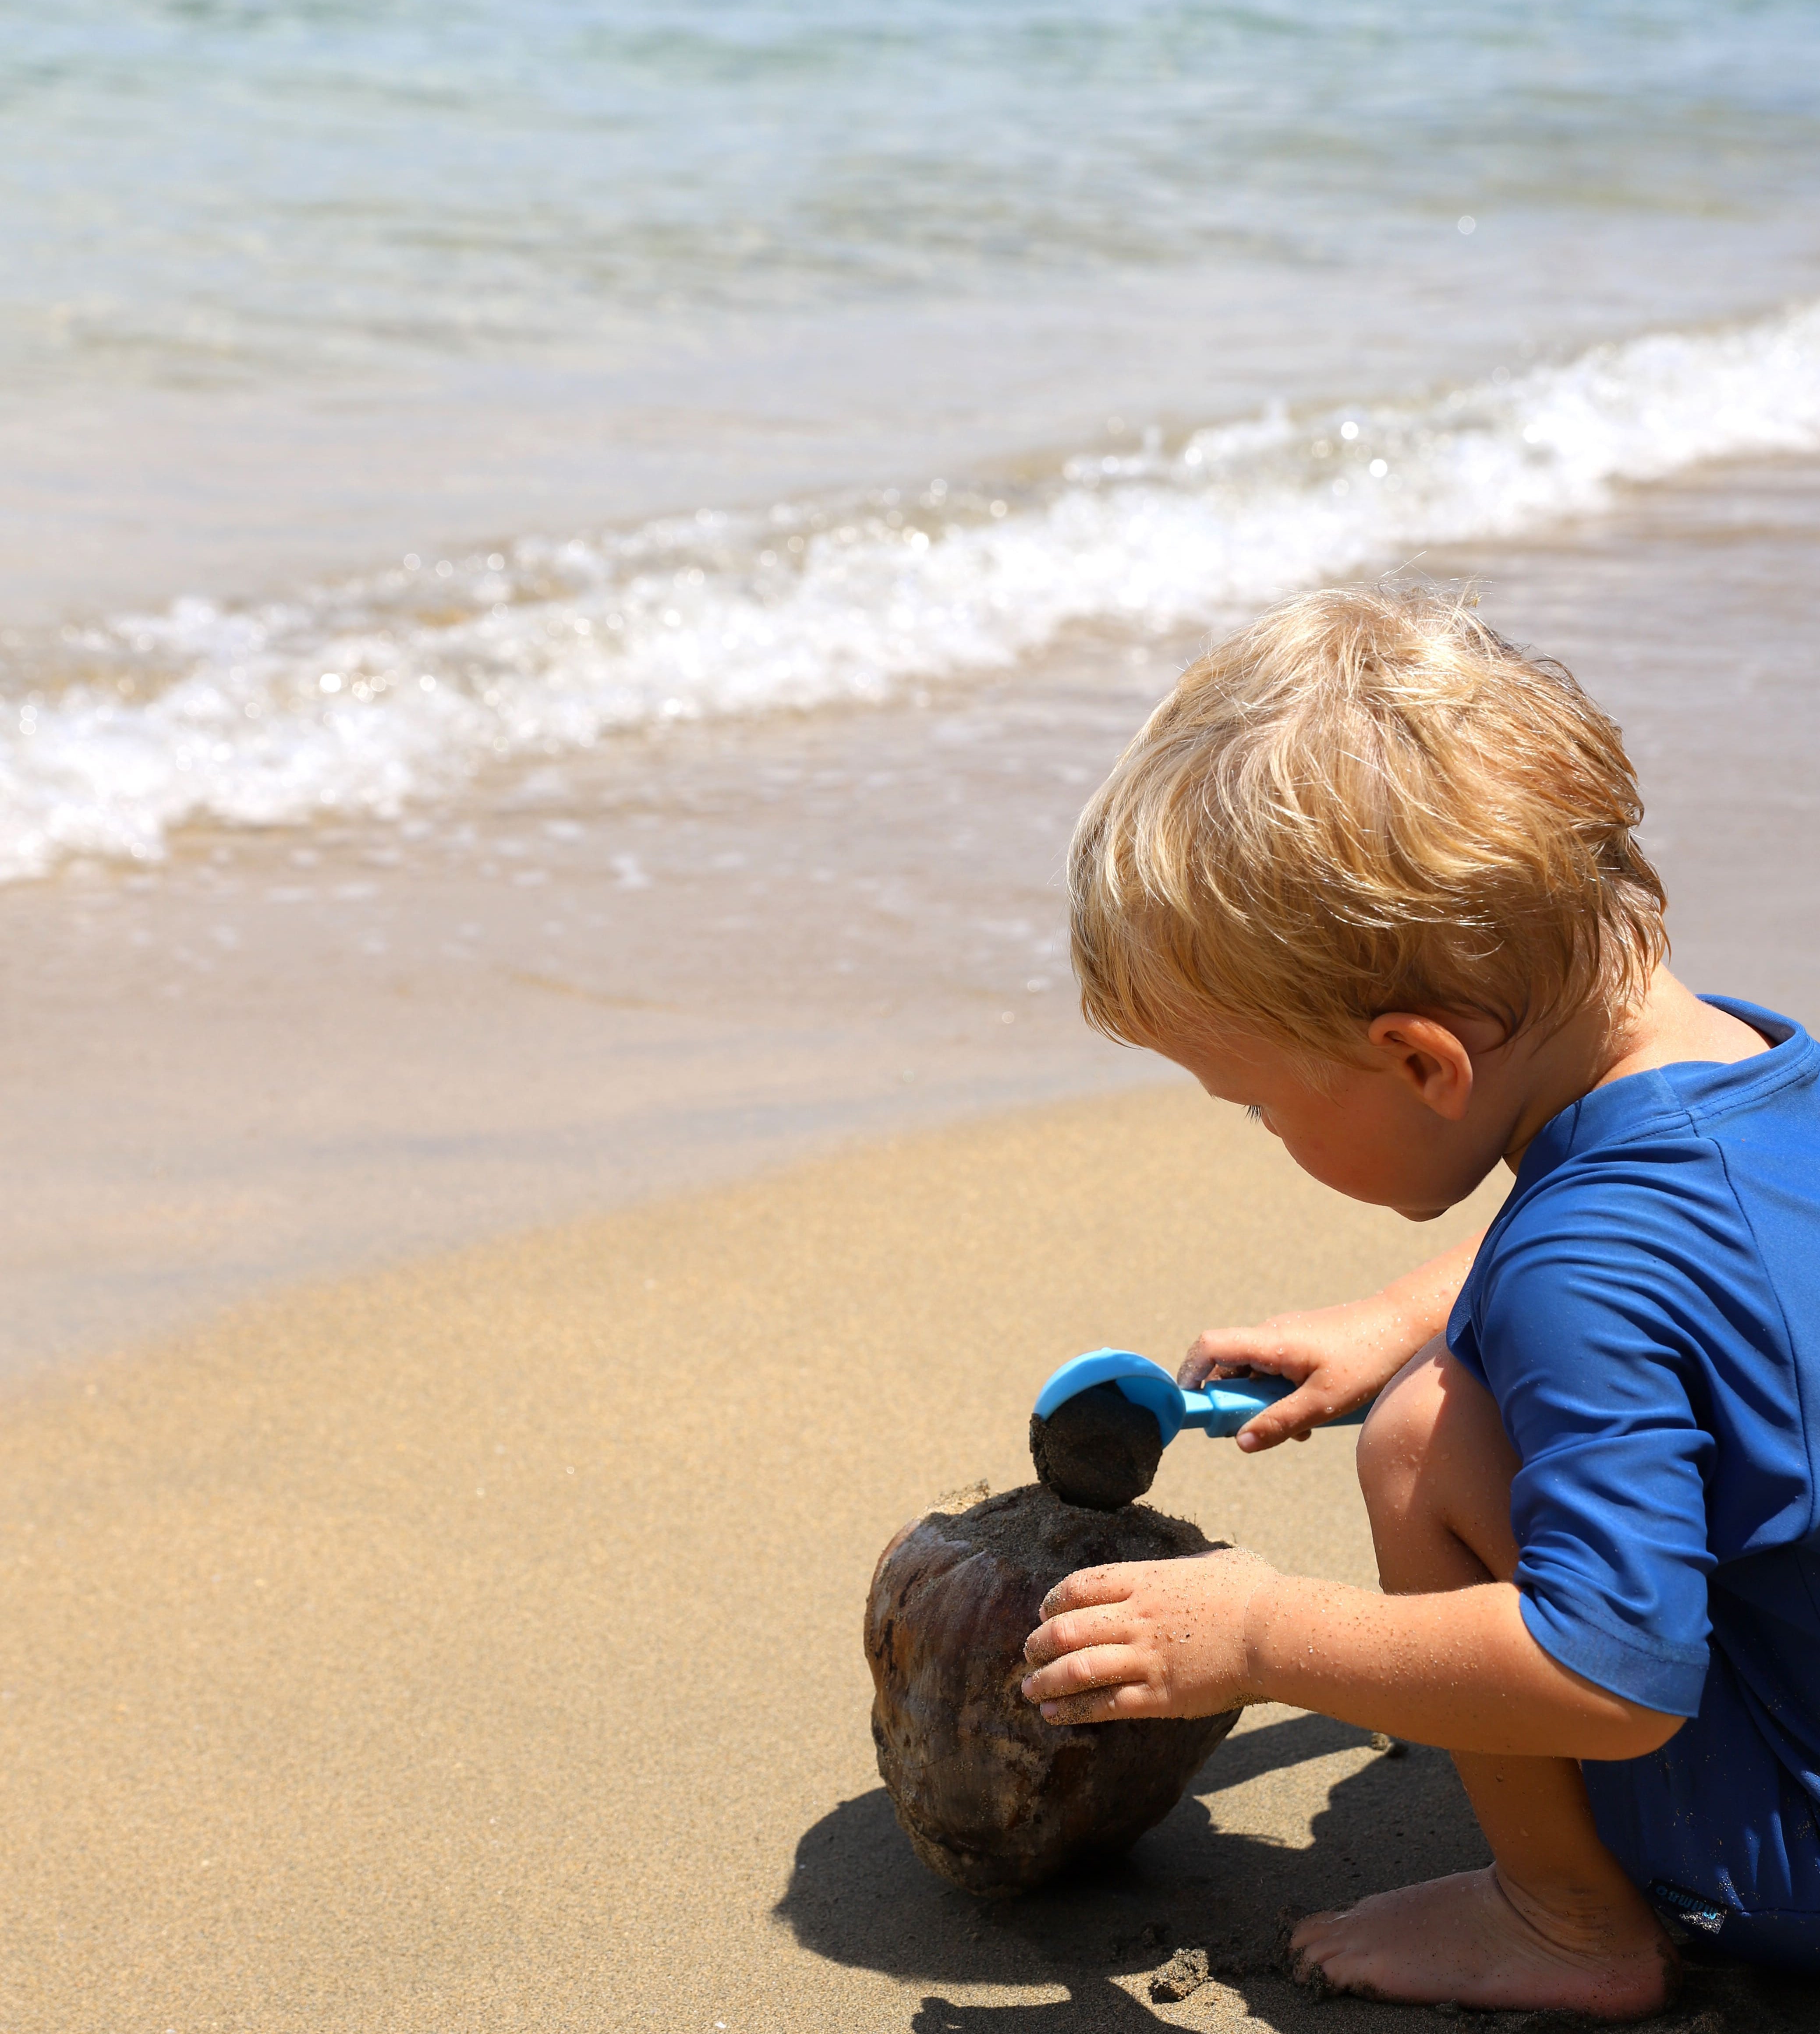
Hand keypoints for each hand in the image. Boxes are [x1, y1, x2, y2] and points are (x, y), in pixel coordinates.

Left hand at [1019, 1548, 1276, 1722]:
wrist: (1274, 1633)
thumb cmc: (1256, 1593)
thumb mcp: (1218, 1563)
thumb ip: (1195, 1565)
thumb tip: (1198, 1565)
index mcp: (1146, 1581)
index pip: (1081, 1587)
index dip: (1055, 1601)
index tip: (1045, 1612)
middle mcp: (1136, 1617)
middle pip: (1068, 1629)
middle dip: (1040, 1643)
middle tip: (1027, 1653)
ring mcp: (1145, 1657)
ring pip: (1077, 1669)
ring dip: (1046, 1681)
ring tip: (1029, 1690)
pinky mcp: (1159, 1695)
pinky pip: (1104, 1704)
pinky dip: (1074, 1710)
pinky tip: (1055, 1715)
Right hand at [1181, 1302, 1440, 1452]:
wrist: (1408, 1324)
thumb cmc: (1369, 1359)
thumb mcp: (1324, 1403)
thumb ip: (1279, 1422)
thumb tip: (1240, 1442)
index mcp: (1270, 1341)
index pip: (1209, 1347)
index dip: (1190, 1374)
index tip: (1192, 1406)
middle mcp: (1272, 1334)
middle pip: (1230, 1366)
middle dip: (1235, 1402)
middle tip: (1255, 1432)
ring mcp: (1289, 1336)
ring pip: (1257, 1372)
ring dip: (1265, 1403)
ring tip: (1299, 1429)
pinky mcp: (1305, 1341)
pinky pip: (1278, 1369)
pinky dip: (1283, 1394)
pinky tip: (1313, 1415)